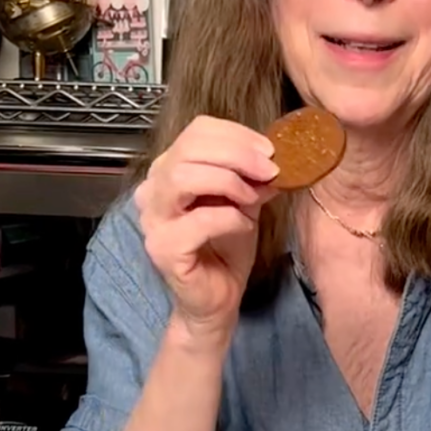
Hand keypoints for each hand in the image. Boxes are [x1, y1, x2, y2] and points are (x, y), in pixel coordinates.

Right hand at [135, 116, 279, 345]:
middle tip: (270, 168)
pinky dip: (228, 217)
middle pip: (188, 149)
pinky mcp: (162, 249)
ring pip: (182, 177)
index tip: (269, 150)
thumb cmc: (226, 247)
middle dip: (236, 154)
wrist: (217, 299)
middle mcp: (153, 190)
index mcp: (170, 170)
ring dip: (228, 180)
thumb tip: (277, 156)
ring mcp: (153, 220)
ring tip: (253, 196)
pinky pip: (197, 221)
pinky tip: (244, 224)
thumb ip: (253, 176)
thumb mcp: (245, 201)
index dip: (236, 135)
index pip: (196, 131)